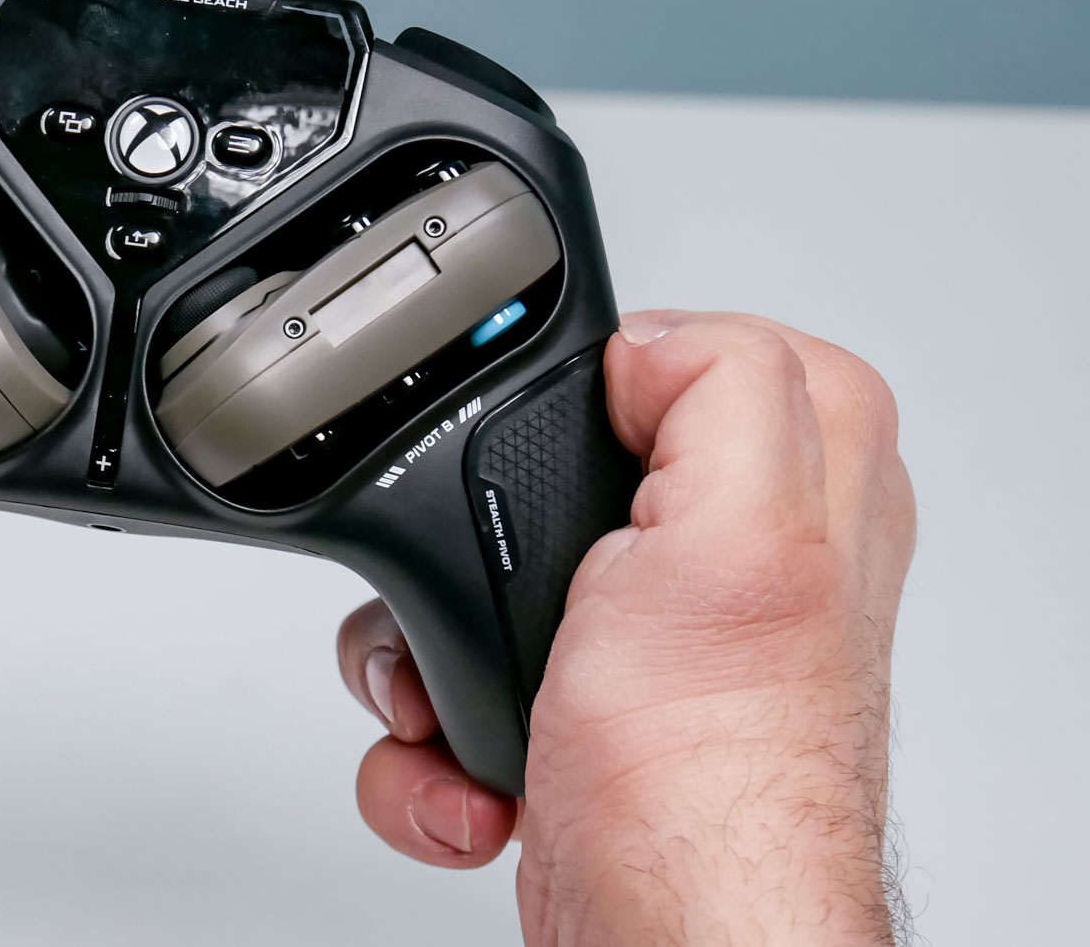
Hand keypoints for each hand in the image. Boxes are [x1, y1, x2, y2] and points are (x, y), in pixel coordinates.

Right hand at [338, 312, 914, 944]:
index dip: (612, 381)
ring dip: (428, 651)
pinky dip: (434, 743)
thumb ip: (724, 389)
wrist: (660, 937)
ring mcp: (640, 645)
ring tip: (463, 697)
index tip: (566, 448)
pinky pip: (452, 685)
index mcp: (797, 489)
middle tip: (501, 584)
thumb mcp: (741, 537)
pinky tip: (476, 775)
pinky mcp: (569, 717)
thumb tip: (649, 338)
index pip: (702, 351)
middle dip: (470, 533)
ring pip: (475, 578)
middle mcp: (727, 561)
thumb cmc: (709, 779)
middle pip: (545, 465)